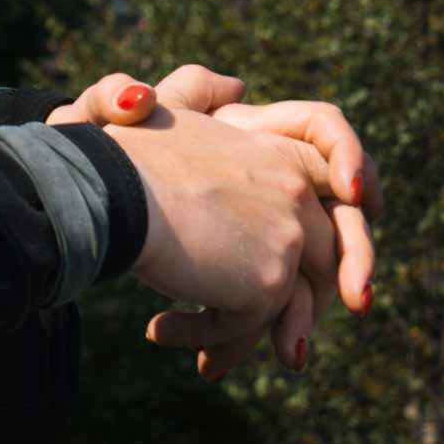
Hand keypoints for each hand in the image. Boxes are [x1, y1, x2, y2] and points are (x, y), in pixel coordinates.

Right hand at [52, 67, 378, 379]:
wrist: (111, 184)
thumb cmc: (127, 149)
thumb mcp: (174, 111)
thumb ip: (204, 94)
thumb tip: (236, 84)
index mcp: (279, 154)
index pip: (326, 207)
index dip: (332, 252)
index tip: (317, 294)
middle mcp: (295, 192)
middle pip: (319, 266)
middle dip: (293, 316)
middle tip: (270, 350)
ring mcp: (288, 237)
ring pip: (280, 306)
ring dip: (237, 337)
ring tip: (205, 359)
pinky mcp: (268, 282)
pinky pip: (244, 326)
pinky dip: (201, 336)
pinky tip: (156, 331)